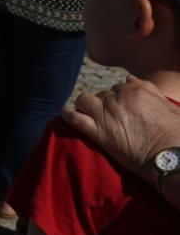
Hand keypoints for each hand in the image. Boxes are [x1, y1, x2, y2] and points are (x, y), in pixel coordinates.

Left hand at [63, 77, 179, 181]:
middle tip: (109, 114)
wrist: (172, 156)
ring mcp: (105, 114)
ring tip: (85, 111)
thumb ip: (148, 89)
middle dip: (104, 102)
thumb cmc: (176, 133)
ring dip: (85, 104)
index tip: (121, 106)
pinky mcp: (98, 132)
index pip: (118, 87)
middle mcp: (117, 99)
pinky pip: (75, 118)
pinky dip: (68, 114)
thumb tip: (130, 78)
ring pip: (85, 100)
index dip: (119, 97)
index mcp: (135, 90)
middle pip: (102, 94)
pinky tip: (65, 112)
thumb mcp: (167, 105)